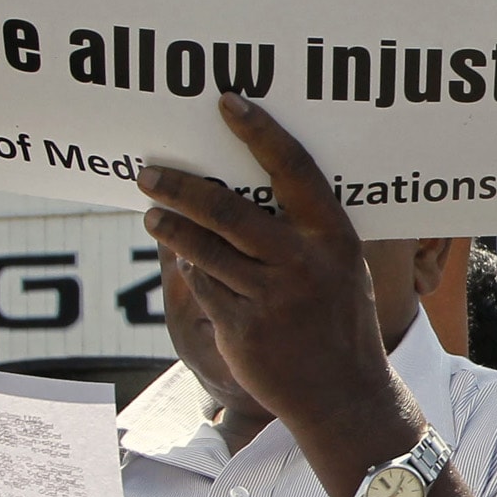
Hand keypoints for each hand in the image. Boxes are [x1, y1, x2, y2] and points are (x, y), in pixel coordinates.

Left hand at [140, 96, 413, 489]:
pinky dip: (190, 269)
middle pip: (226, 208)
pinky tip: (186, 262)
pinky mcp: (243, 328)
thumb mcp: (340, 268)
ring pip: (201, 248)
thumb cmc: (340, 321)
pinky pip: (202, 285)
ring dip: (169, 227)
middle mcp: (303, 263)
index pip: (293, 169)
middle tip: (150, 174)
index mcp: (333, 238)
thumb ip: (302, 231)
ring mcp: (271, 297)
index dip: (259, 131)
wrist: (346, 395)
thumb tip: (242, 188)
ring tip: (154, 216)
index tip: (227, 101)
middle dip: (179, 186)